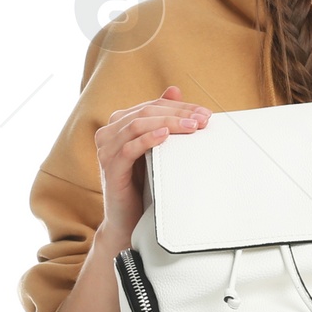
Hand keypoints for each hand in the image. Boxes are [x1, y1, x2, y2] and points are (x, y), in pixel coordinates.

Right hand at [96, 84, 210, 248]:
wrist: (128, 221)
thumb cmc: (143, 184)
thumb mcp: (157, 149)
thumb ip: (162, 120)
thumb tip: (175, 90)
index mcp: (120, 124)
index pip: (153, 106)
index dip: (181, 107)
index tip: (206, 114)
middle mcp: (109, 133)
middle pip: (147, 112)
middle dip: (178, 113)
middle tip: (203, 120)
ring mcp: (106, 149)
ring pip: (138, 125)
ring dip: (168, 123)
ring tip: (192, 127)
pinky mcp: (110, 167)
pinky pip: (129, 148)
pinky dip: (149, 139)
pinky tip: (166, 136)